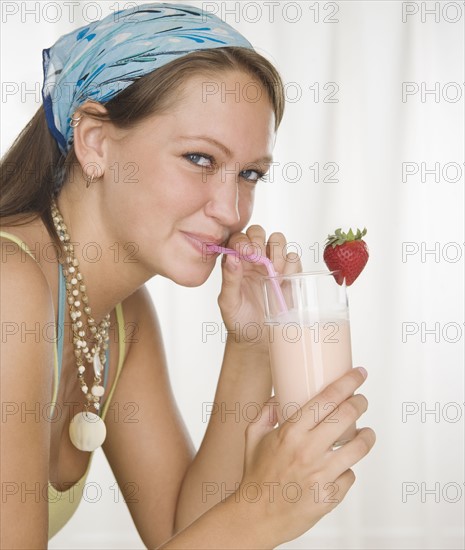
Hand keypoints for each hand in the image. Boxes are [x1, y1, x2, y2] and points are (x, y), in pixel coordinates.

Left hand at [218, 225, 301, 347]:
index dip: (242, 241)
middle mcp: (253, 259)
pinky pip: (294, 257)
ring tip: (273, 271)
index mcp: (235, 262)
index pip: (237, 238)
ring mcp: (272, 264)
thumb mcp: (229, 303)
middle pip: (258, 232)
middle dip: (259, 241)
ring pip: (278, 240)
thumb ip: (229, 280)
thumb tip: (232, 257)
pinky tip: (283, 280)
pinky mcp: (290, 273)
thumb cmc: (239, 321)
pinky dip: (291, 265)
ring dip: (277, 251)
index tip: (246, 254)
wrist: (259, 339)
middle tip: (259, 259)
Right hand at [235, 368, 375, 545]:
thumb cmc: (255, 475)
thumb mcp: (253, 436)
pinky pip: (350, 476)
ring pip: (359, 447)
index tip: (359, 374)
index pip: (327, 399)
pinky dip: (348, 469)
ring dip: (366, 436)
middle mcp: (308, 451)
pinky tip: (341, 466)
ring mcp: (321, 475)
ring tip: (365, 432)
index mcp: (290, 432)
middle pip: (347, 416)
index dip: (348, 382)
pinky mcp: (330, 497)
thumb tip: (282, 395)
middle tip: (361, 400)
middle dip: (360, 402)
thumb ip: (266, 411)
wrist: (255, 517)